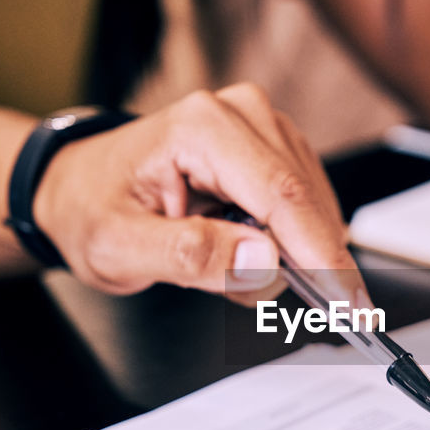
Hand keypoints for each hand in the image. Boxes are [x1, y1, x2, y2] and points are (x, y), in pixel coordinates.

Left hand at [33, 84, 362, 305]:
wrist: (78, 186)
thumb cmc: (91, 209)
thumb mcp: (119, 248)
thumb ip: (189, 256)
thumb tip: (262, 263)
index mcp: (201, 127)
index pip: (282, 196)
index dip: (323, 256)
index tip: (352, 306)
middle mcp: (240, 113)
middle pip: (306, 200)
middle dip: (317, 263)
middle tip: (316, 316)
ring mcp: (262, 126)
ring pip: (313, 204)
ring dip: (300, 254)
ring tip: (244, 279)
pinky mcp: (273, 147)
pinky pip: (306, 202)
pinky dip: (295, 242)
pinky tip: (257, 258)